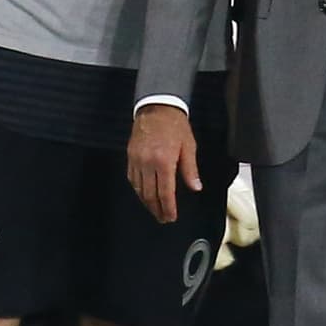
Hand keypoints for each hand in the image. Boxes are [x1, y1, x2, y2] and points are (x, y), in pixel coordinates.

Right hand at [127, 104, 199, 223]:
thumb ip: (190, 169)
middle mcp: (148, 163)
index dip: (168, 208)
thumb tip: (195, 187)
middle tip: (163, 218)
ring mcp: (137, 160)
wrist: (157, 107)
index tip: (171, 217)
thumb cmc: (175, 125)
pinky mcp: (130, 156)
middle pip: (150, 194)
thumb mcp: (188, 146)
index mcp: (164, 161)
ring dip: (146, 202)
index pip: (165, 193)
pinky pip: (132, 178)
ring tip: (154, 209)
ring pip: (139, 189)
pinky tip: (143, 194)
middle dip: (157, 209)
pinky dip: (137, 189)